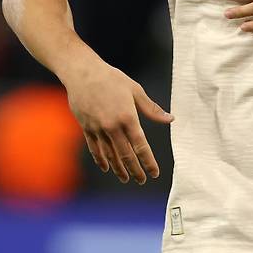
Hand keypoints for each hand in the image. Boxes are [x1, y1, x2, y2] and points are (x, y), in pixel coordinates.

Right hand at [63, 60, 173, 184]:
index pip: (141, 145)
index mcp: (128, 117)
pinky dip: (101, 159)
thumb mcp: (136, 90)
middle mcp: (112, 126)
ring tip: (126, 178)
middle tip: (141, 180)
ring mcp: (98, 128)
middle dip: (134, 169)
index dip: (148, 161)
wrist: (83, 73)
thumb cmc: (112, 78)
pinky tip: (107, 167)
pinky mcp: (86, 127)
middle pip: (125, 154)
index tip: (154, 173)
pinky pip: (95, 148)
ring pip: (109, 154)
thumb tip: (170, 119)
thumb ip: (152, 109)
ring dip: (118, 168)